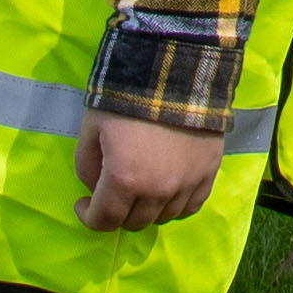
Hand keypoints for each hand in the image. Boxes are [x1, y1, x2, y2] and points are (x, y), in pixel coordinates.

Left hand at [75, 108, 228, 231]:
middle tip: (111, 193)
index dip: (88, 216)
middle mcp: (157, 190)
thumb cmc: (126, 98)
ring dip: (146, 210)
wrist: (175, 70)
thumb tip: (95, 188)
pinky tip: (166, 190)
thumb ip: (86, 166)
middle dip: (116, 212)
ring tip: (140, 189)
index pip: (104, 220)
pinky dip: (175, 205)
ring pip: (162, 217)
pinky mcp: (208, 173)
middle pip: (133, 223)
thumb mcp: (91, 128)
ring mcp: (186, 184)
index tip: (84, 204)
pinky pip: (190, 206)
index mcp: (125, 180)